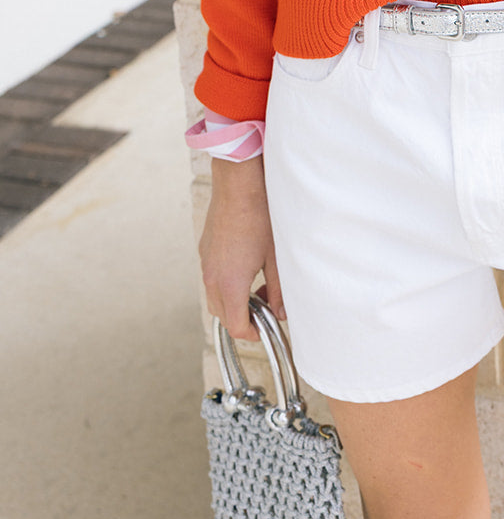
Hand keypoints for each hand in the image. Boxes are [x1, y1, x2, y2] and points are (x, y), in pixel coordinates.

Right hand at [199, 156, 286, 340]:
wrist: (239, 183)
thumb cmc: (260, 216)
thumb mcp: (277, 256)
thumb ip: (280, 289)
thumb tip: (282, 311)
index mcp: (229, 284)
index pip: (236, 326)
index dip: (253, 334)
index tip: (266, 328)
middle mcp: (212, 277)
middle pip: (222, 316)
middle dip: (243, 319)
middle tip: (266, 307)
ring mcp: (205, 263)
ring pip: (215, 298)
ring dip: (234, 301)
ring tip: (259, 287)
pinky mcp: (205, 250)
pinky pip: (212, 278)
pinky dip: (226, 284)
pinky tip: (247, 268)